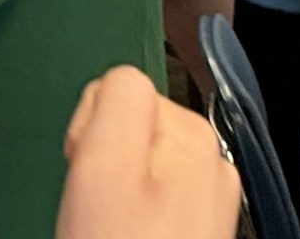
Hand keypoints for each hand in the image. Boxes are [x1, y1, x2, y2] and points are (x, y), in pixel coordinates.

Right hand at [58, 67, 240, 238]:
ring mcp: (210, 197)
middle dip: (108, 161)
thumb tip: (122, 77)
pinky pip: (153, 200)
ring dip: (122, 192)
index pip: (121, 86)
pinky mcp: (201, 227)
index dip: (89, 126)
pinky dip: (137, 216)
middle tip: (101, 209)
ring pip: (141, 166)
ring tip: (116, 227)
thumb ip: (117, 100)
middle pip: (132, 126)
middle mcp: (210, 160)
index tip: (88, 169)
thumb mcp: (103, 168)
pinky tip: (132, 236)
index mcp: (192, 133)